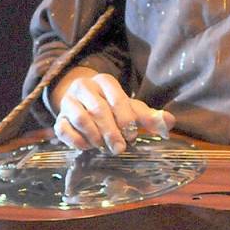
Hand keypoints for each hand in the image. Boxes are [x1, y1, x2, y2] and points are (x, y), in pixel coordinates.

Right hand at [51, 71, 174, 153]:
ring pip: (81, 119)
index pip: (118, 99)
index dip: (126, 119)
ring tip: (105, 147)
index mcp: (105, 81)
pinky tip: (89, 147)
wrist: (82, 102)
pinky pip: (64, 130)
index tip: (133, 135)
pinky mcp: (58, 118)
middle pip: (99, 110)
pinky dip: (77, 141)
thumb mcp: (131, 108)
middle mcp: (84, 88)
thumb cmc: (112, 106)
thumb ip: (150, 116)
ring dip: (96, 136)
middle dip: (112, 132)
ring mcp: (68, 102)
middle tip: (121, 148)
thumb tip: (170, 122)